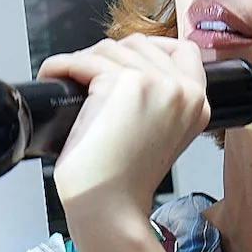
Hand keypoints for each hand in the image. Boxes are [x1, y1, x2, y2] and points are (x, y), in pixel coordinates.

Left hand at [37, 34, 209, 242]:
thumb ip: (162, 102)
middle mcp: (183, 90)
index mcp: (198, 104)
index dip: (149, 48)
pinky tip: (53, 78)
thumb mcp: (162, 136)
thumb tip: (132, 68)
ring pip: (109, 49)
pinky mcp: (122, 83)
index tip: (125, 59)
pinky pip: (82, 60)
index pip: (183, 50)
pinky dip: (60, 66)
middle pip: (139, 44)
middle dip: (108, 56)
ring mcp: (155, 83)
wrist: (111, 208)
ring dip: (81, 62)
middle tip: (87, 78)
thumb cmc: (126, 182)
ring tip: (68, 81)